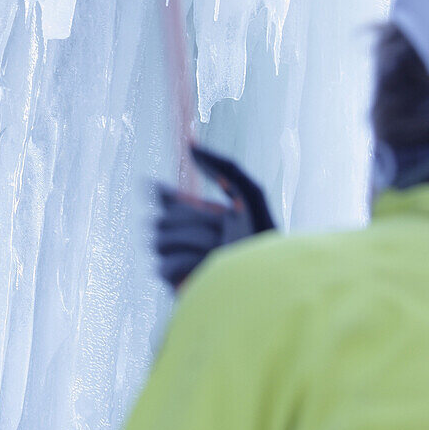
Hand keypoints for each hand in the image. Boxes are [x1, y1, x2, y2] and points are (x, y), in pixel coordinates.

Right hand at [153, 145, 275, 289]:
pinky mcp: (177, 285)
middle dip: (195, 218)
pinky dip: (188, 263)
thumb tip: (190, 145)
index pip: (165, 199)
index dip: (161, 192)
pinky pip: (162, 265)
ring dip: (195, 240)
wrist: (270, 283)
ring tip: (221, 249)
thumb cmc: (265, 239)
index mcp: (201, 217)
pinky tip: (209, 267)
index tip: (161, 186)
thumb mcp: (250, 193)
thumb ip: (223, 166)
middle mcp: (187, 238)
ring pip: (158, 239)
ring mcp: (179, 261)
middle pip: (160, 217)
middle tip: (224, 227)